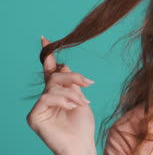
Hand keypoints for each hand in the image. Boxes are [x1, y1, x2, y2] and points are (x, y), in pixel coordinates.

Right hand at [26, 36, 95, 154]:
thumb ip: (72, 83)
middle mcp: (46, 98)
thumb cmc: (83, 126)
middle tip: (88, 83)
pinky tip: (72, 107)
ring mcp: (39, 108)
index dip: (48, 56)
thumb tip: (63, 65)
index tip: (45, 38)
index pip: (50, 72)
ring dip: (72, 93)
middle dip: (73, 77)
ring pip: (53, 86)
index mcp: (57, 93)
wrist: (82, 145)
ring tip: (82, 103)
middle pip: (55, 76)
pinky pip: (47, 98)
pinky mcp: (34, 117)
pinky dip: (63, 100)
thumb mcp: (81, 98)